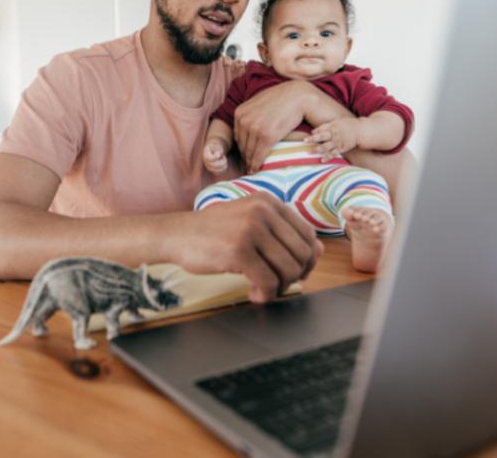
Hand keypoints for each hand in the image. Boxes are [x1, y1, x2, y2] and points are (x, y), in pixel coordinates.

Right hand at [176, 194, 322, 302]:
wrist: (176, 235)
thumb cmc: (213, 232)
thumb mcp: (250, 222)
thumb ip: (283, 233)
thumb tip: (320, 250)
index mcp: (269, 202)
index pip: (307, 235)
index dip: (307, 260)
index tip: (294, 274)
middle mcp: (263, 212)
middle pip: (301, 254)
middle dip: (294, 277)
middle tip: (276, 285)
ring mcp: (251, 229)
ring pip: (288, 269)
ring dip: (279, 288)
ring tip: (263, 291)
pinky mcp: (239, 250)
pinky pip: (268, 281)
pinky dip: (265, 295)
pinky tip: (253, 295)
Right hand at [202, 139, 228, 174]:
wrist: (213, 150)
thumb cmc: (215, 147)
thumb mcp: (217, 146)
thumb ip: (218, 150)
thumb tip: (218, 155)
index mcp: (205, 155)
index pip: (210, 159)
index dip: (216, 157)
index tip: (220, 154)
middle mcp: (206, 163)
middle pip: (215, 165)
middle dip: (222, 161)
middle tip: (224, 156)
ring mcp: (209, 168)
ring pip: (217, 170)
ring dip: (224, 165)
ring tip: (224, 160)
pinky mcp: (213, 171)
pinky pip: (218, 173)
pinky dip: (223, 169)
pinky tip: (224, 164)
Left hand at [234, 82, 311, 173]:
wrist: (298, 96)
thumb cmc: (281, 99)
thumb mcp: (259, 103)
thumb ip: (250, 114)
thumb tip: (247, 126)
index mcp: (240, 113)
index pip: (238, 137)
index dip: (242, 148)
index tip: (245, 156)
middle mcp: (244, 120)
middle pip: (242, 146)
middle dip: (245, 157)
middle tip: (248, 166)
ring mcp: (255, 128)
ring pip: (249, 152)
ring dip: (250, 163)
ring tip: (252, 170)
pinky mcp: (267, 136)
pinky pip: (259, 155)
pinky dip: (257, 164)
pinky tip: (256, 169)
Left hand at [306, 118, 360, 160]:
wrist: (361, 130)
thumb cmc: (347, 125)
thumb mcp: (336, 122)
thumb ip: (324, 126)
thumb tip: (312, 131)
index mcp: (333, 127)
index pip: (321, 130)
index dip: (313, 134)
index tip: (305, 137)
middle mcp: (334, 134)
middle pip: (322, 137)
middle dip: (313, 139)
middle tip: (304, 141)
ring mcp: (338, 142)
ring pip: (326, 146)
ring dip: (318, 149)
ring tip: (309, 153)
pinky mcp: (342, 148)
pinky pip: (334, 153)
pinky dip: (328, 157)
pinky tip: (321, 160)